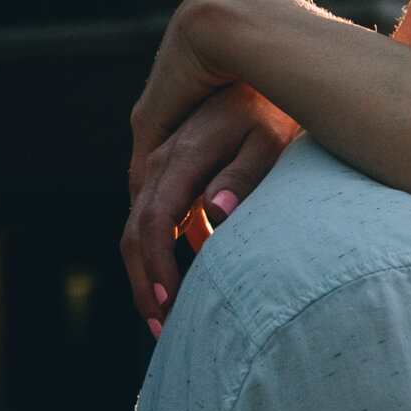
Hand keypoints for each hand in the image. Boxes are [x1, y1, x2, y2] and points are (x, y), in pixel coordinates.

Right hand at [121, 80, 297, 326]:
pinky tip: (173, 285)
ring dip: (145, 275)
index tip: (169, 304)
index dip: (156, 265)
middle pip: (134, 231)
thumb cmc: (276, 114)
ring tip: (164, 318)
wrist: (264, 80)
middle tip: (162, 330)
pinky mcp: (168, 174)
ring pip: (136, 228)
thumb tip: (213, 213)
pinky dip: (153, 256)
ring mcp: (159, 166)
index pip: (154, 221)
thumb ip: (244, 177)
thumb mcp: (270, 143)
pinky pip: (150, 220)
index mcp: (181, 158)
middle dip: (145, 283)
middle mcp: (160, 162)